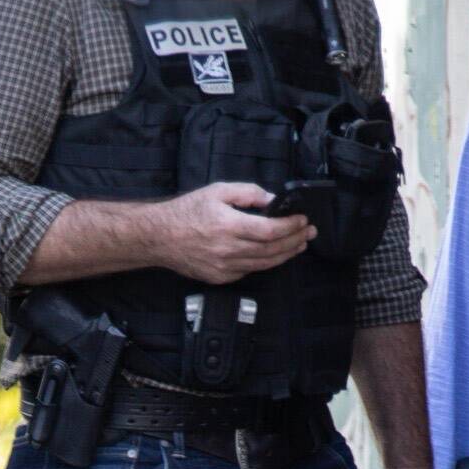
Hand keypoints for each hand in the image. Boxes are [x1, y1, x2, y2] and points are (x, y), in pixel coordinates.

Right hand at [154, 182, 313, 282]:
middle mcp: (228, 250)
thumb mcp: (217, 191)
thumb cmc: (186, 212)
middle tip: (309, 233)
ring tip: (299, 244)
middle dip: (295, 240)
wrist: (159, 237)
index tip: (303, 220)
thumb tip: (271, 200)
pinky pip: (250, 270)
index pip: (270, 230)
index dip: (291, 226)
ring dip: (286, 254)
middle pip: (273, 249)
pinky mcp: (220, 277)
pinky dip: (266, 262)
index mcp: (229, 225)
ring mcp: (224, 267)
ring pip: (265, 264)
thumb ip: (247, 193)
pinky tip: (274, 254)